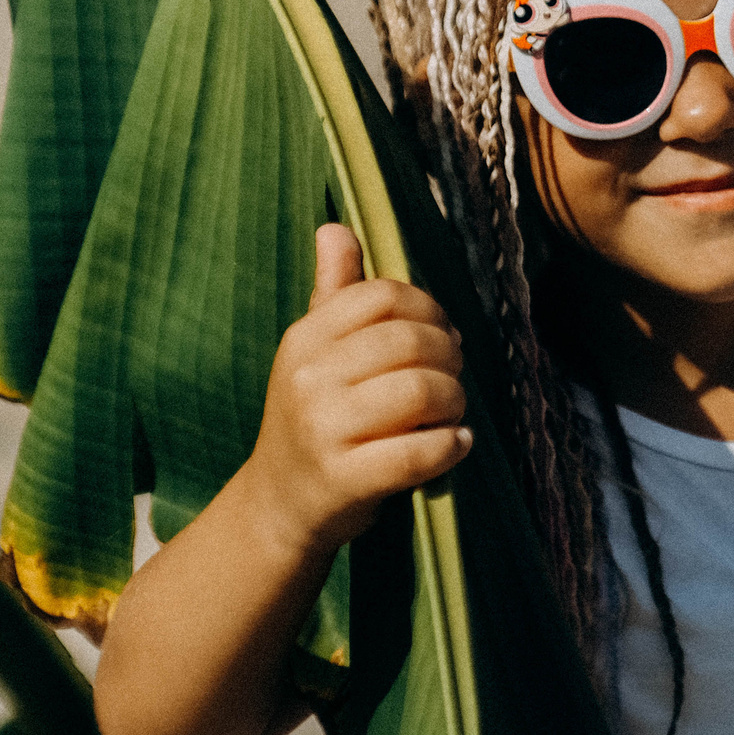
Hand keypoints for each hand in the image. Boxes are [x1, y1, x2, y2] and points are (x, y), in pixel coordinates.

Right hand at [241, 224, 470, 554]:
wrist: (277, 505)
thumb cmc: (313, 420)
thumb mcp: (313, 354)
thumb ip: (333, 294)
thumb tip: (334, 229)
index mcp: (304, 340)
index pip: (383, 296)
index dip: (429, 309)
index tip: (443, 333)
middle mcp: (309, 380)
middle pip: (410, 341)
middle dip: (450, 357)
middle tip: (454, 376)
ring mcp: (324, 431)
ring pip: (421, 392)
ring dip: (455, 401)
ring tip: (452, 414)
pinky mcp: (345, 480)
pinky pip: (419, 452)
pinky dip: (452, 446)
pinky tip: (456, 444)